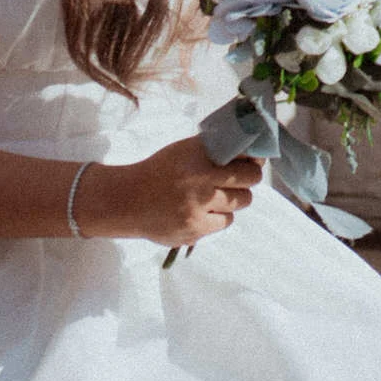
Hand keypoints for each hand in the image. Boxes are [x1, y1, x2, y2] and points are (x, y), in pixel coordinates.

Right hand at [80, 136, 263, 247]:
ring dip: (234, 198)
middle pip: (250, 179)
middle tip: (240, 179)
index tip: (253, 160)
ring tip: (217, 196)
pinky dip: (219, 216)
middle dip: (248, 178)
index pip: (244, 155)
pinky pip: (225, 221)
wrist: (127, 201)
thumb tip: (251, 152)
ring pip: (241, 202)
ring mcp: (198, 208)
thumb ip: (214, 150)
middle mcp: (200, 181)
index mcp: (198, 156)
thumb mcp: (184, 151)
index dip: (252, 159)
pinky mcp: (195, 230)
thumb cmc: (160, 172)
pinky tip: (204, 211)